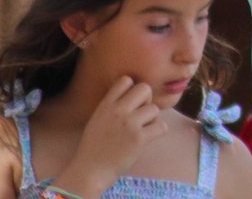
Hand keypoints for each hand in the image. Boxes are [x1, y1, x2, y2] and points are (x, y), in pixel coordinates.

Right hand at [53, 77, 166, 195]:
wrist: (90, 171)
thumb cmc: (95, 146)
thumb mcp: (98, 118)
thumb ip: (112, 105)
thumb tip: (132, 94)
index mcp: (106, 105)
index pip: (126, 80)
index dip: (133, 89)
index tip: (131, 102)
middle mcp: (118, 111)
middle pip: (145, 88)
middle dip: (147, 100)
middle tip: (141, 115)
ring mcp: (129, 124)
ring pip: (155, 109)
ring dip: (152, 119)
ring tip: (142, 130)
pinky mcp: (140, 138)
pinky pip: (161, 126)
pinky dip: (158, 131)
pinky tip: (149, 138)